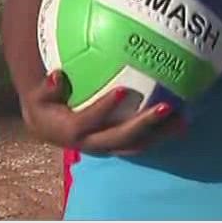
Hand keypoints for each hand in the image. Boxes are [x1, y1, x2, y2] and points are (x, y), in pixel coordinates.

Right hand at [20, 70, 183, 154]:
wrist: (48, 129)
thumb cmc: (45, 105)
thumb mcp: (38, 97)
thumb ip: (46, 88)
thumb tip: (56, 74)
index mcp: (72, 131)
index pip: (90, 121)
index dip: (104, 108)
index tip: (122, 90)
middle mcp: (93, 143)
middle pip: (121, 138)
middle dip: (144, 124)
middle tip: (166, 107)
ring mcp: (108, 147)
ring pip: (136, 145)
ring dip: (160, 135)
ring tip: (184, 121)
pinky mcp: (119, 146)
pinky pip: (141, 142)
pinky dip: (161, 134)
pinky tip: (182, 121)